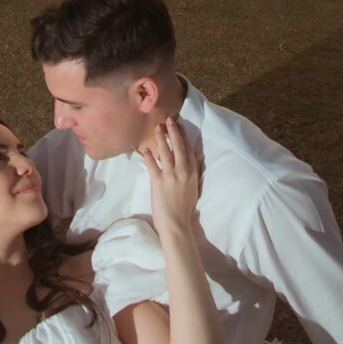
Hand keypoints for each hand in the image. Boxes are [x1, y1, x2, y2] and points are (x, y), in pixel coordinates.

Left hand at [139, 118, 198, 232]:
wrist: (176, 223)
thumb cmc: (185, 207)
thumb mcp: (195, 186)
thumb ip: (195, 169)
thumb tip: (197, 154)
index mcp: (192, 172)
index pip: (188, 149)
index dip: (183, 135)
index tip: (179, 124)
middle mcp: (183, 171)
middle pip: (178, 146)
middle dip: (173, 131)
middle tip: (168, 119)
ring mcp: (170, 176)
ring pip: (166, 152)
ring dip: (161, 138)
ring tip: (157, 128)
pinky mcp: (158, 182)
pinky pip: (152, 165)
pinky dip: (149, 156)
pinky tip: (146, 149)